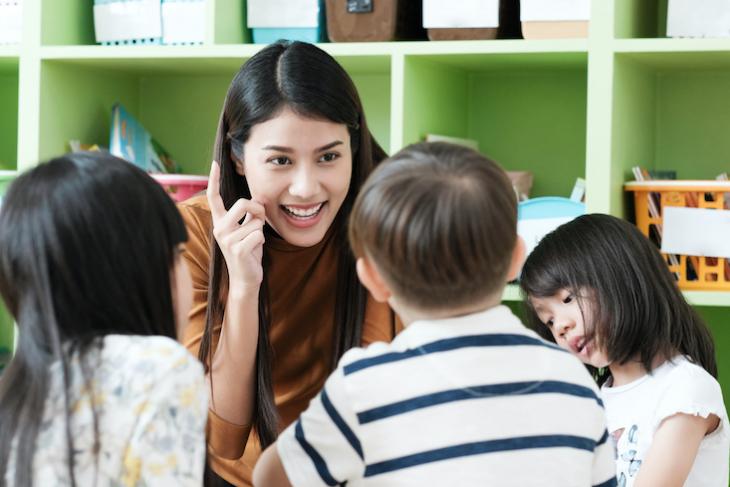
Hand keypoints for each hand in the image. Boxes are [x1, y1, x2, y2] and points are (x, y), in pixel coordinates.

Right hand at [207, 161, 265, 291]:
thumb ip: (251, 214)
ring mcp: (227, 239)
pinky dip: (262, 241)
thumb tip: (259, 199)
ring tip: (253, 242)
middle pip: (243, 202)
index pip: (214, 197)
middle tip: (259, 222)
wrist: (245, 278)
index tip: (215, 163)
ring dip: (260, 231)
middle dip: (258, 210)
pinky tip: (254, 251)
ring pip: (256, 221)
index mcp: (219, 221)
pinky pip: (259, 234)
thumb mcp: (248, 228)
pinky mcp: (238, 249)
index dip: (214, 179)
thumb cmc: (248, 251)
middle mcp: (219, 228)